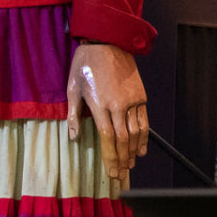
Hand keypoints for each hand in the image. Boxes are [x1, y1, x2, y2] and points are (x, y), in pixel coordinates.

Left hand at [65, 42, 148, 194]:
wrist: (108, 41)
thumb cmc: (85, 64)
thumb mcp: (72, 88)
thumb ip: (74, 115)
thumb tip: (74, 138)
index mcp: (100, 104)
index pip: (107, 138)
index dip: (110, 158)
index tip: (112, 173)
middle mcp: (119, 105)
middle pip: (123, 140)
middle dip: (122, 160)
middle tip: (120, 175)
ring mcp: (132, 100)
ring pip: (136, 133)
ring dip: (133, 152)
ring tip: (129, 166)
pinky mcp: (140, 96)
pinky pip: (143, 121)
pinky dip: (143, 138)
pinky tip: (140, 149)